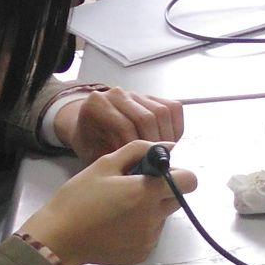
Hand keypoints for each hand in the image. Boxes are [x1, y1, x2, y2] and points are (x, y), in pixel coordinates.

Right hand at [23, 137, 194, 264]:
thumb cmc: (79, 198)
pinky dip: (140, 228)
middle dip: (162, 190)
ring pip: (162, 217)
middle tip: (134, 188)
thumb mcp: (105, 164)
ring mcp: (149, 239)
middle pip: (176, 199)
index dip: (178, 174)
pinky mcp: (142, 254)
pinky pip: (150, 235)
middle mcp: (153, 218)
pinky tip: (116, 225)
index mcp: (146, 192)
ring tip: (118, 208)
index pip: (188, 181)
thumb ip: (140, 150)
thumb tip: (169, 146)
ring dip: (149, 209)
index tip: (158, 173)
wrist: (59, 238)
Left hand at [52, 86, 184, 159]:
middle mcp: (117, 94)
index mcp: (97, 105)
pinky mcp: (151, 97)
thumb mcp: (94, 155)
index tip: (143, 167)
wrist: (89, 128)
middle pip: (147, 118)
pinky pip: (173, 108)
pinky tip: (168, 143)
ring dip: (167, 137)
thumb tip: (141, 170)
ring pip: (162, 112)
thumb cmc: (91, 145)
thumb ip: (115, 158)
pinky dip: (176, 127)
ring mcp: (135, 94)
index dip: (137, 149)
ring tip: (164, 157)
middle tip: (158, 165)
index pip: (125, 126)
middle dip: (155, 145)